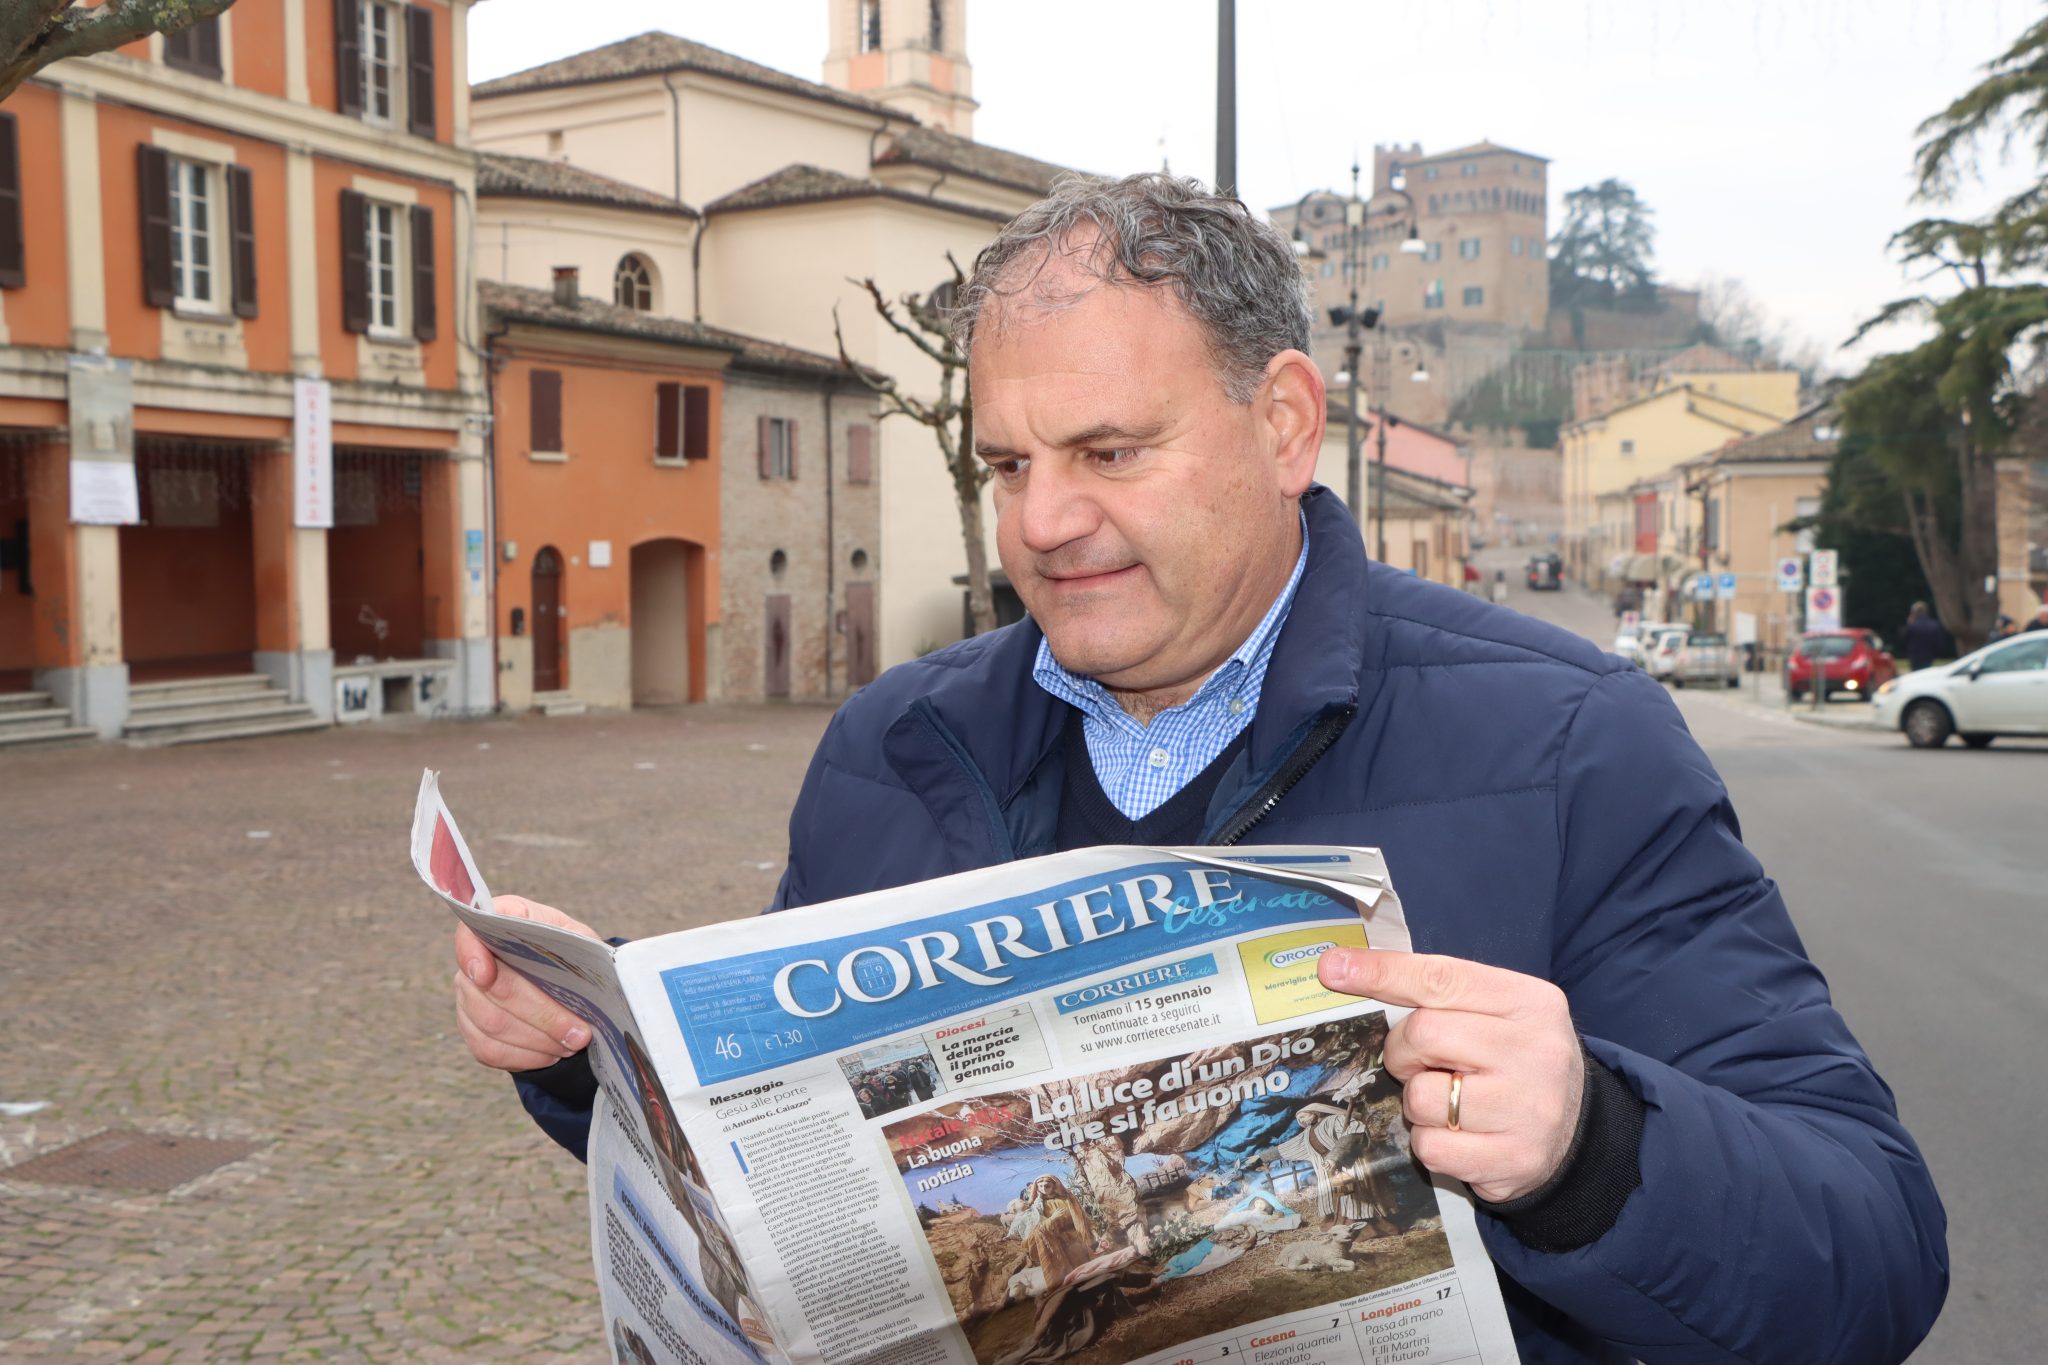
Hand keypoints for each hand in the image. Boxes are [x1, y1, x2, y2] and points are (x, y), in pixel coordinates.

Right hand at [453, 895, 602, 1073]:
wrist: (564, 979)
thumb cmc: (570, 952)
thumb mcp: (580, 939)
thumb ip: (578, 944)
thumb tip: (587, 963)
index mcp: (501, 923)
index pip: (470, 933)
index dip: (472, 954)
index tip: (486, 975)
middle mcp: (475, 958)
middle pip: (494, 990)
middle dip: (542, 1015)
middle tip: (578, 1033)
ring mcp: (468, 995)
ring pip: (492, 1025)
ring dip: (538, 1040)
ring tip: (572, 1044)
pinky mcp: (471, 1028)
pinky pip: (489, 1050)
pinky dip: (525, 1057)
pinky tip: (551, 1054)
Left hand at [1317, 948, 1583, 1202]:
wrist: (1578, 1135)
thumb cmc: (1514, 1063)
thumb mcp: (1496, 1013)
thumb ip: (1437, 993)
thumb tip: (1342, 967)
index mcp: (1529, 1002)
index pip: (1442, 977)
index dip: (1381, 972)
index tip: (1331, 969)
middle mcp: (1536, 1051)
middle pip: (1423, 1035)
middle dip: (1403, 1052)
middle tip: (1420, 1064)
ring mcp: (1529, 1109)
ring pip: (1420, 1097)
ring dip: (1418, 1103)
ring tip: (1450, 1103)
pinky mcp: (1515, 1160)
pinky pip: (1431, 1148)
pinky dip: (1432, 1143)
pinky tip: (1461, 1137)